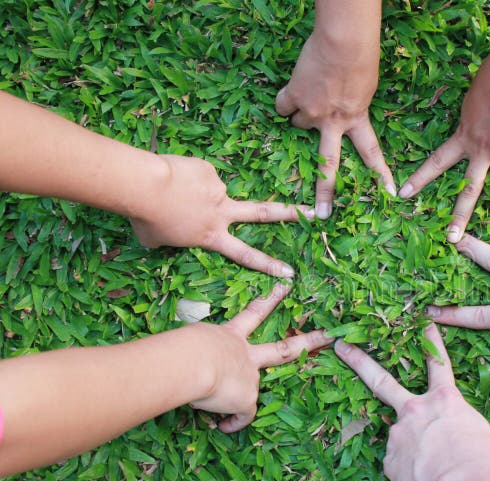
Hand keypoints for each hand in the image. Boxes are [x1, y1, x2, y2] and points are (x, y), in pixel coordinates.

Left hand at [130, 155, 312, 277]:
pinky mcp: (208, 169)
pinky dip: (185, 176)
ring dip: (194, 190)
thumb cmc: (147, 219)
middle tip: (313, 211)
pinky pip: (197, 173)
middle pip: (263, 214)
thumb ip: (169, 240)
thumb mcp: (156, 241)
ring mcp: (218, 189)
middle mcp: (222, 213)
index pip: (246, 255)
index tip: (289, 273)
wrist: (146, 187)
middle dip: (290, 213)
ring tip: (170, 189)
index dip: (268, 265)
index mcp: (211, 236)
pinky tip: (171, 177)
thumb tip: (166, 236)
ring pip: (210, 190)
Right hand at [191, 283, 332, 431]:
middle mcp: (246, 355)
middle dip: (310, 341)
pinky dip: (233, 422)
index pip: (253, 313)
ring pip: (255, 390)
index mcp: (230, 336)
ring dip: (240, 400)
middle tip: (329, 335)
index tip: (285, 286)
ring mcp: (251, 377)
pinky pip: (243, 416)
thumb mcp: (188, 340)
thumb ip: (193, 347)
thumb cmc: (180, 347)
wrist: (191, 362)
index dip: (270, 300)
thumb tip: (179, 361)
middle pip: (284, 349)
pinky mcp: (247, 399)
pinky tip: (223, 426)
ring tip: (222, 403)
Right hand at [275, 31, 394, 218]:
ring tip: (308, 97)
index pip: (372, 152)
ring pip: (297, 124)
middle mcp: (334, 123)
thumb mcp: (365, 87)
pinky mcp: (294, 97)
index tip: (392, 195)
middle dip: (325, 193)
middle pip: (327, 165)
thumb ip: (354, 104)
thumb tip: (342, 108)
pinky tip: (292, 88)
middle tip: (323, 215)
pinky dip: (285, 99)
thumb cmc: (361, 56)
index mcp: (357, 119)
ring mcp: (311, 112)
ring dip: (300, 115)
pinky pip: (282, 104)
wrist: (342, 42)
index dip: (381, 175)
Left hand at [334, 324, 489, 480]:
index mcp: (444, 400)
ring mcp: (398, 433)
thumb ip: (454, 425)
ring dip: (411, 449)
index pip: (438, 364)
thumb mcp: (476, 432)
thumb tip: (445, 436)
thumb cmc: (481, 460)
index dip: (431, 343)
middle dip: (359, 361)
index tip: (424, 323)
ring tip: (430, 468)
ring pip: (399, 437)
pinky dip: (410, 473)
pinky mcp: (389, 460)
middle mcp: (415, 409)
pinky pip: (399, 465)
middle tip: (340, 346)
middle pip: (382, 380)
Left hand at [399, 56, 489, 242]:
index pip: (436, 162)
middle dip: (459, 218)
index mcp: (463, 137)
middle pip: (468, 191)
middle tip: (452, 238)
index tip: (403, 195)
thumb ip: (473, 127)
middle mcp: (480, 150)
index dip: (420, 179)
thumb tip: (479, 137)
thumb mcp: (473, 105)